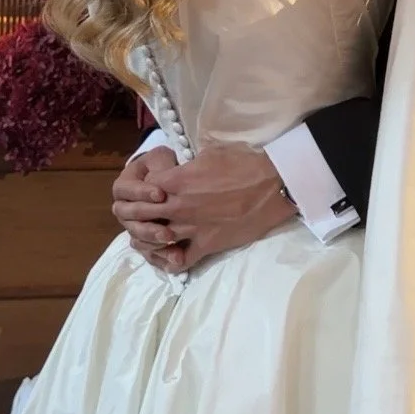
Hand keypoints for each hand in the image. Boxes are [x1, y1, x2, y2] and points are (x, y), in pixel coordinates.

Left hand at [112, 142, 296, 271]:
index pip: (143, 188)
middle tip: (146, 215)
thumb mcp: (210, 153)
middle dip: (140, 215)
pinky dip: (171, 260)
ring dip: (150, 238)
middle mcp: (178, 206)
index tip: (150, 190)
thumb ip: (189, 164)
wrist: (274, 185)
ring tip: (153, 236)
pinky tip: (171, 256)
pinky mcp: (207, 244)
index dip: (143, 189)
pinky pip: (180, 260)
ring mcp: (192, 227)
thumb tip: (181, 168)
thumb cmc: (244, 163)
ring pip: (155, 240)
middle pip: (142, 215)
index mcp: (176, 180)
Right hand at [112, 148, 180, 269]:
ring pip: (136, 238)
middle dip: (146, 222)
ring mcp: (135, 227)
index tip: (161, 194)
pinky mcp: (148, 241)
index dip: (141, 193)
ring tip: (170, 239)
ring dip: (152, 240)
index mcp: (124, 187)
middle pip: (127, 219)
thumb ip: (160, 166)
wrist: (176, 183)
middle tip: (164, 222)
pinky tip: (176, 257)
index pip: (125, 190)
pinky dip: (161, 256)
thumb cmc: (166, 167)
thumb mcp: (162, 159)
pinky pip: (149, 253)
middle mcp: (125, 209)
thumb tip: (165, 174)